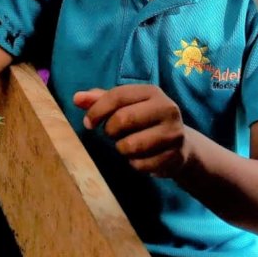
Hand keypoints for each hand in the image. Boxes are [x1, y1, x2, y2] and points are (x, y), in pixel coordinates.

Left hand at [74, 84, 188, 176]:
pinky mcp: (175, 156)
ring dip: (121, 148)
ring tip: (127, 145)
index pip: (118, 95)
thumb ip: (100, 99)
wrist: (180, 144)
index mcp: (152, 92)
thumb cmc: (144, 120)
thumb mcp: (125, 105)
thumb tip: (76, 98)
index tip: (88, 123)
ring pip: (131, 145)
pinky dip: (134, 163)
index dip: (97, 110)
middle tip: (112, 134)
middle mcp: (167, 109)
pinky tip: (140, 157)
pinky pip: (141, 164)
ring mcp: (174, 133)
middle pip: (124, 119)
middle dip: (110, 130)